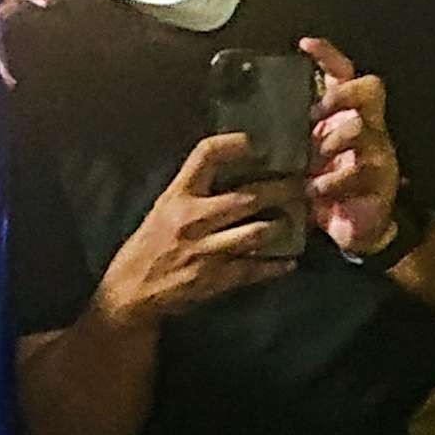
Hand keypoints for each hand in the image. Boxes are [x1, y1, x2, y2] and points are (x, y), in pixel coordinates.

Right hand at [98, 134, 297, 329]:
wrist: (130, 290)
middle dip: (281, 190)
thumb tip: (233, 171)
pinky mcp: (214, 278)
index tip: (256, 143)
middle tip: (303, 185)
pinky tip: (289, 261)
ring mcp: (206, 250)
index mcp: (178, 196)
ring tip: (298, 220)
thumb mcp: (164, 208)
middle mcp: (193, 218)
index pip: (205, 156)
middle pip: (247, 196)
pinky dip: (274, 265)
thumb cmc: (149, 245)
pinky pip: (253, 269)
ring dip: (281, 226)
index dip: (233, 144)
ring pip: (256, 233)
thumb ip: (194, 191)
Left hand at [303, 37, 405, 258]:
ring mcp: (378, 153)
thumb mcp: (304, 157)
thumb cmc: (325, 187)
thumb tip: (249, 114)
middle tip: (317, 111)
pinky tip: (315, 189)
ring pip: (363, 127)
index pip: (344, 74)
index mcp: (346, 116)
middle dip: (341, 94)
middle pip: (369, 88)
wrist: (355, 229)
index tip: (305, 44)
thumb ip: (290, 135)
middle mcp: (369, 127)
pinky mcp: (381, 182)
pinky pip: (358, 172)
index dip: (328, 55)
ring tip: (313, 159)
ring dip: (334, 139)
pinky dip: (333, 180)